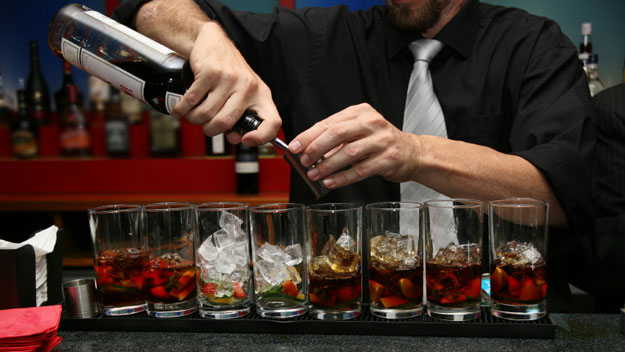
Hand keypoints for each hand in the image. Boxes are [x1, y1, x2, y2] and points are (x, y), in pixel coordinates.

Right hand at [171, 22, 280, 144]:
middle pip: (225, 122)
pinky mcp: (210, 72)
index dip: (261, 138)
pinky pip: (192, 101)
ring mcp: (229, 79)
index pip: (272, 122)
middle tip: (206, 126)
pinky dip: (182, 109)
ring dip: (194, 119)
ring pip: (206, 114)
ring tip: (194, 114)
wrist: (214, 42)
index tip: (244, 140)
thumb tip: (235, 138)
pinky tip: (182, 109)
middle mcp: (248, 87)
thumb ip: (241, 116)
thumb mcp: (244, 92)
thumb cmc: (229, 72)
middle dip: (210, 130)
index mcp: (261, 95)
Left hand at [288, 103, 422, 188]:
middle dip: (316, 148)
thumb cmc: (380, 142)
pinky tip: (331, 182)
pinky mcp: (388, 159)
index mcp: (360, 112)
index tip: (294, 147)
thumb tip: (307, 150)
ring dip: (327, 166)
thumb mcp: (359, 131)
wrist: (412, 152)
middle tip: (304, 161)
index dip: (308, 136)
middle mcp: (371, 123)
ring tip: (314, 174)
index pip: (329, 123)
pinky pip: (360, 170)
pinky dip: (342, 177)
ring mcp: (381, 141)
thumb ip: (335, 138)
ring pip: (348, 153)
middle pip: (337, 134)